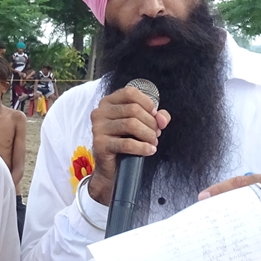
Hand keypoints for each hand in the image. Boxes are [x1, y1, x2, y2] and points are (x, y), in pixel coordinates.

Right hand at [87, 86, 170, 204]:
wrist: (113, 167)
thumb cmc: (126, 142)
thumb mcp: (141, 125)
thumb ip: (155, 117)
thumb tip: (162, 118)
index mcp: (108, 102)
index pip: (130, 93)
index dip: (147, 104)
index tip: (155, 117)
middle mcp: (100, 112)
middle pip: (133, 109)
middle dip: (150, 123)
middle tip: (156, 134)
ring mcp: (98, 128)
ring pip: (131, 124)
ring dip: (148, 134)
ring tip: (153, 142)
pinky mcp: (100, 144)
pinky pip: (127, 143)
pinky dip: (142, 147)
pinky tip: (149, 150)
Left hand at [197, 174, 260, 251]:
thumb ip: (245, 191)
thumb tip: (208, 198)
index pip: (241, 182)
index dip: (219, 189)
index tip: (203, 197)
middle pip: (245, 199)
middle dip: (224, 207)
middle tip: (207, 215)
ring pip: (250, 216)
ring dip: (231, 223)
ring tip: (216, 228)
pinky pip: (259, 234)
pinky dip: (243, 237)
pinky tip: (231, 240)